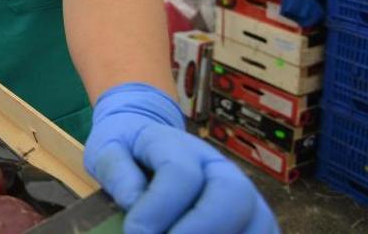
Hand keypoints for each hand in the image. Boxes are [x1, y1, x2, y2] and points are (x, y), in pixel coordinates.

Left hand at [85, 83, 276, 233]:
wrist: (148, 142)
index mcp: (180, 146)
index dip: (157, 208)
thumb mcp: (109, 149)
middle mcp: (220, 167)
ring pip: (259, 221)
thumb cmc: (128, 149)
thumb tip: (132, 201)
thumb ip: (117, 171)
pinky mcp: (255, 218)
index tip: (134, 232)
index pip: (181, 173)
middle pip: (232, 195)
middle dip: (200, 229)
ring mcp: (244, 193)